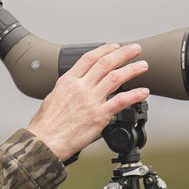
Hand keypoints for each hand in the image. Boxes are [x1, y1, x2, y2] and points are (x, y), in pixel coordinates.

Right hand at [27, 43, 149, 160]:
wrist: (45, 141)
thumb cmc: (46, 125)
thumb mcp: (52, 98)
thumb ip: (68, 90)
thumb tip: (76, 86)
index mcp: (68, 81)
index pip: (90, 58)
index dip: (105, 50)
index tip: (115, 47)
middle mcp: (80, 88)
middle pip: (105, 63)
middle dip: (124, 53)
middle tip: (135, 49)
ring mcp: (91, 101)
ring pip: (116, 78)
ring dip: (132, 69)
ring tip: (143, 65)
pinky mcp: (99, 116)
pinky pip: (121, 101)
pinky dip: (135, 95)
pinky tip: (143, 91)